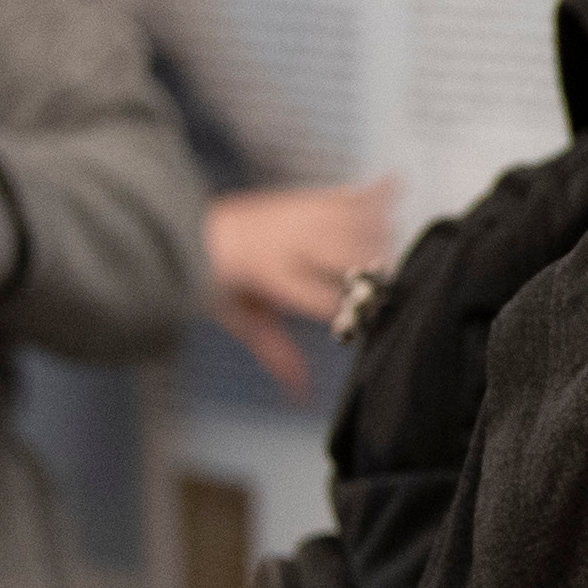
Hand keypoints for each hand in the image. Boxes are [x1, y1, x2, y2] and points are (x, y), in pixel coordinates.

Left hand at [205, 177, 395, 393]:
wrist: (194, 230)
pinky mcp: (307, 197)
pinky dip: (376, 195)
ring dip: (380, 238)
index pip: (327, 297)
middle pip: (352, 256)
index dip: (350, 310)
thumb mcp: (244, 320)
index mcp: (272, 275)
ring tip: (383, 254)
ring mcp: (301, 215)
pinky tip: (393, 193)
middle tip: (379, 287)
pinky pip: (351, 193)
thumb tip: (301, 394)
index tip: (360, 317)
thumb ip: (278, 354)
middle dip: (373, 274)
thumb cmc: (218, 279)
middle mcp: (291, 241)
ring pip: (359, 221)